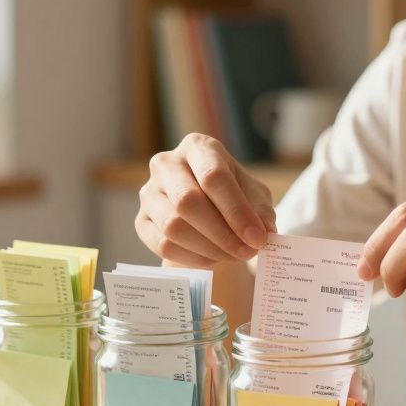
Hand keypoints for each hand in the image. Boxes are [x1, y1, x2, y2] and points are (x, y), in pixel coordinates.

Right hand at [137, 134, 276, 267]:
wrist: (207, 208)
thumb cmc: (233, 195)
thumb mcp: (254, 196)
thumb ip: (261, 212)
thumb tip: (264, 233)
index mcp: (198, 147)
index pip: (213, 176)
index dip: (237, 211)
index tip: (257, 238)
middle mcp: (167, 164)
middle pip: (187, 201)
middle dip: (222, 234)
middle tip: (246, 252)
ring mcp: (149, 192)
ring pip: (173, 226)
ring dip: (209, 248)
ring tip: (232, 256)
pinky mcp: (141, 221)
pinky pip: (163, 245)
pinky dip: (193, 258)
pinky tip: (213, 258)